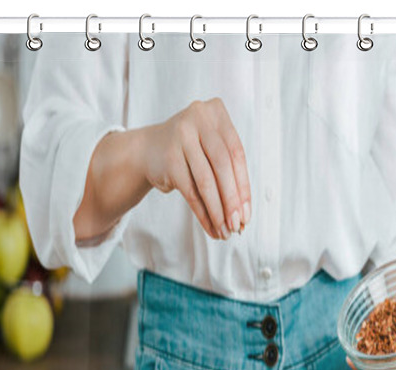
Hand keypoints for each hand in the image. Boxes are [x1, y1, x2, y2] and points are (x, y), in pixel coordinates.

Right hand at [142, 98, 250, 238]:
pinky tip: (211, 227)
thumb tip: (243, 214)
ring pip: (206, 181)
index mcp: (216, 113)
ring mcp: (181, 136)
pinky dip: (203, 213)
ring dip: (218, 211)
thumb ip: (230, 174)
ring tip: (225, 231)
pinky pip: (190, 191)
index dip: (244, 187)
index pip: (237, 154)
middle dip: (232, 200)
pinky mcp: (168, 157)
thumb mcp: (213, 152)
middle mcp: (198, 118)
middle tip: (237, 225)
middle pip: (223, 166)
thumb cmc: (191, 153)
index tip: (247, 214)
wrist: (148, 150)